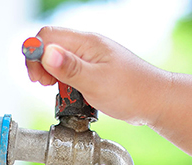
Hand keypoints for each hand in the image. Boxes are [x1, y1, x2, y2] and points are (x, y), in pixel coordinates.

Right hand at [25, 26, 171, 124]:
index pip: (47, 36)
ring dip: (53, 76)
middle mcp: (87, 46)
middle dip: (41, 66)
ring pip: (58, 60)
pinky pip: (70, 72)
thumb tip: (45, 52)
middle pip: (50, 46)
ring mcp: (91, 58)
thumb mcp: (96, 82)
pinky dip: (65, 83)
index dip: (35, 55)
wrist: (156, 102)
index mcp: (87, 43)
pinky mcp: (94, 71)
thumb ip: (69, 68)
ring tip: (60, 92)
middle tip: (46, 86)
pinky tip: (72, 95)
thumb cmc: (132, 92)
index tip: (38, 78)